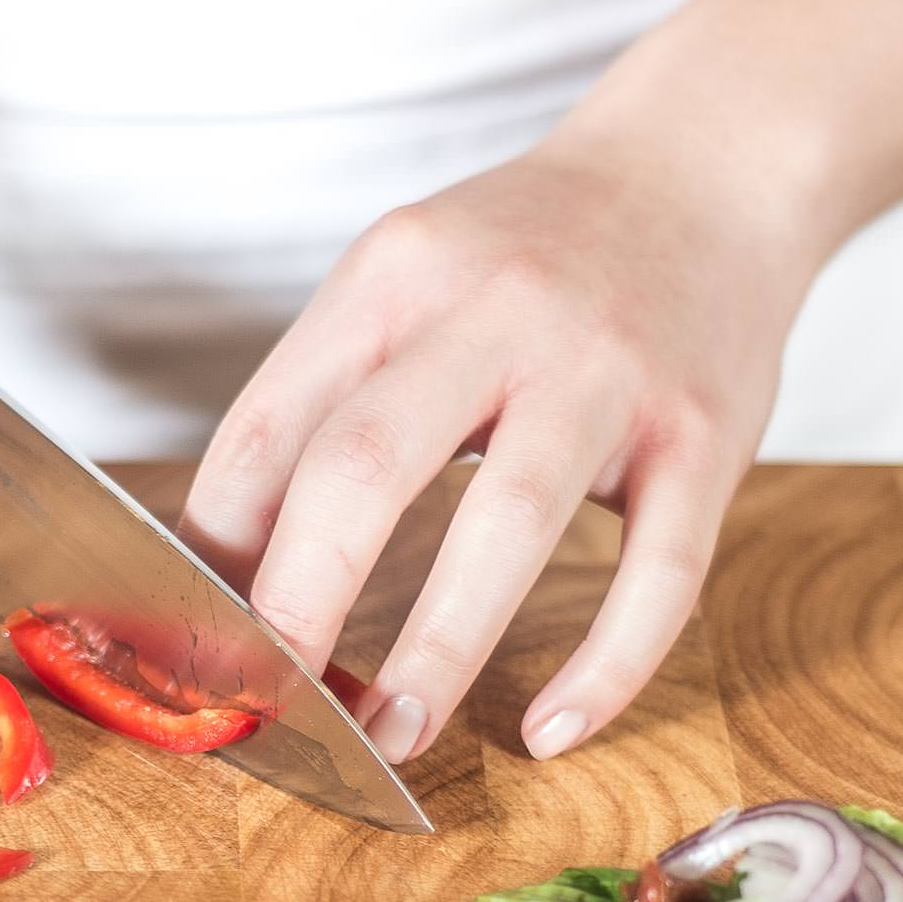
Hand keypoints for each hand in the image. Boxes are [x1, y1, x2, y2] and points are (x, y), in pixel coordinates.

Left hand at [178, 123, 815, 764]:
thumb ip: (324, 401)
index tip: (195, 643)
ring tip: (392, 734)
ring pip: (510, 522)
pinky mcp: (707, 431)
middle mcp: (495, 310)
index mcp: (394, 275)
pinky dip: (606, 666)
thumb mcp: (405, 281)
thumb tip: (224, 563)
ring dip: (439, 648)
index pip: (272, 426)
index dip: (216, 548)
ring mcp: (608, 370)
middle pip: (367, 463)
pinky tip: (551, 731)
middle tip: (271, 703)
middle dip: (301, 599)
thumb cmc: (528, 254)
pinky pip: (662, 571)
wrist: (707, 167)